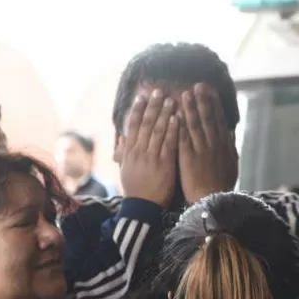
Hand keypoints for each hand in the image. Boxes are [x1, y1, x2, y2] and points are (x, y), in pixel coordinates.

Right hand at [118, 90, 179, 207]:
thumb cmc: (135, 189)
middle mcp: (139, 151)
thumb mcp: (125, 170)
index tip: (142, 96)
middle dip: (152, 106)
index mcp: (130, 152)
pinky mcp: (164, 165)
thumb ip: (123, 153)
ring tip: (170, 99)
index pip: (133, 126)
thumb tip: (121, 139)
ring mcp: (151, 157)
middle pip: (145, 124)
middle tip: (159, 91)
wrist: (142, 208)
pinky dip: (172, 130)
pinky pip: (168, 144)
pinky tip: (177, 118)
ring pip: (157, 131)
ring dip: (164, 113)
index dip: (137, 109)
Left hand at [179, 83, 238, 203]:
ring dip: (190, 108)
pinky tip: (175, 115)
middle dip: (203, 100)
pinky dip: (180, 126)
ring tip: (185, 94)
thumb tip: (231, 132)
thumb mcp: (232, 164)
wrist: (214, 202)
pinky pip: (184, 139)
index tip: (209, 90)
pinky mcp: (189, 159)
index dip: (213, 103)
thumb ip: (231, 147)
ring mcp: (201, 151)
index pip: (218, 119)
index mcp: (223, 145)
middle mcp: (213, 145)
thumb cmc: (222, 185)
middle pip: (208, 118)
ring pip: (195, 125)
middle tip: (197, 85)